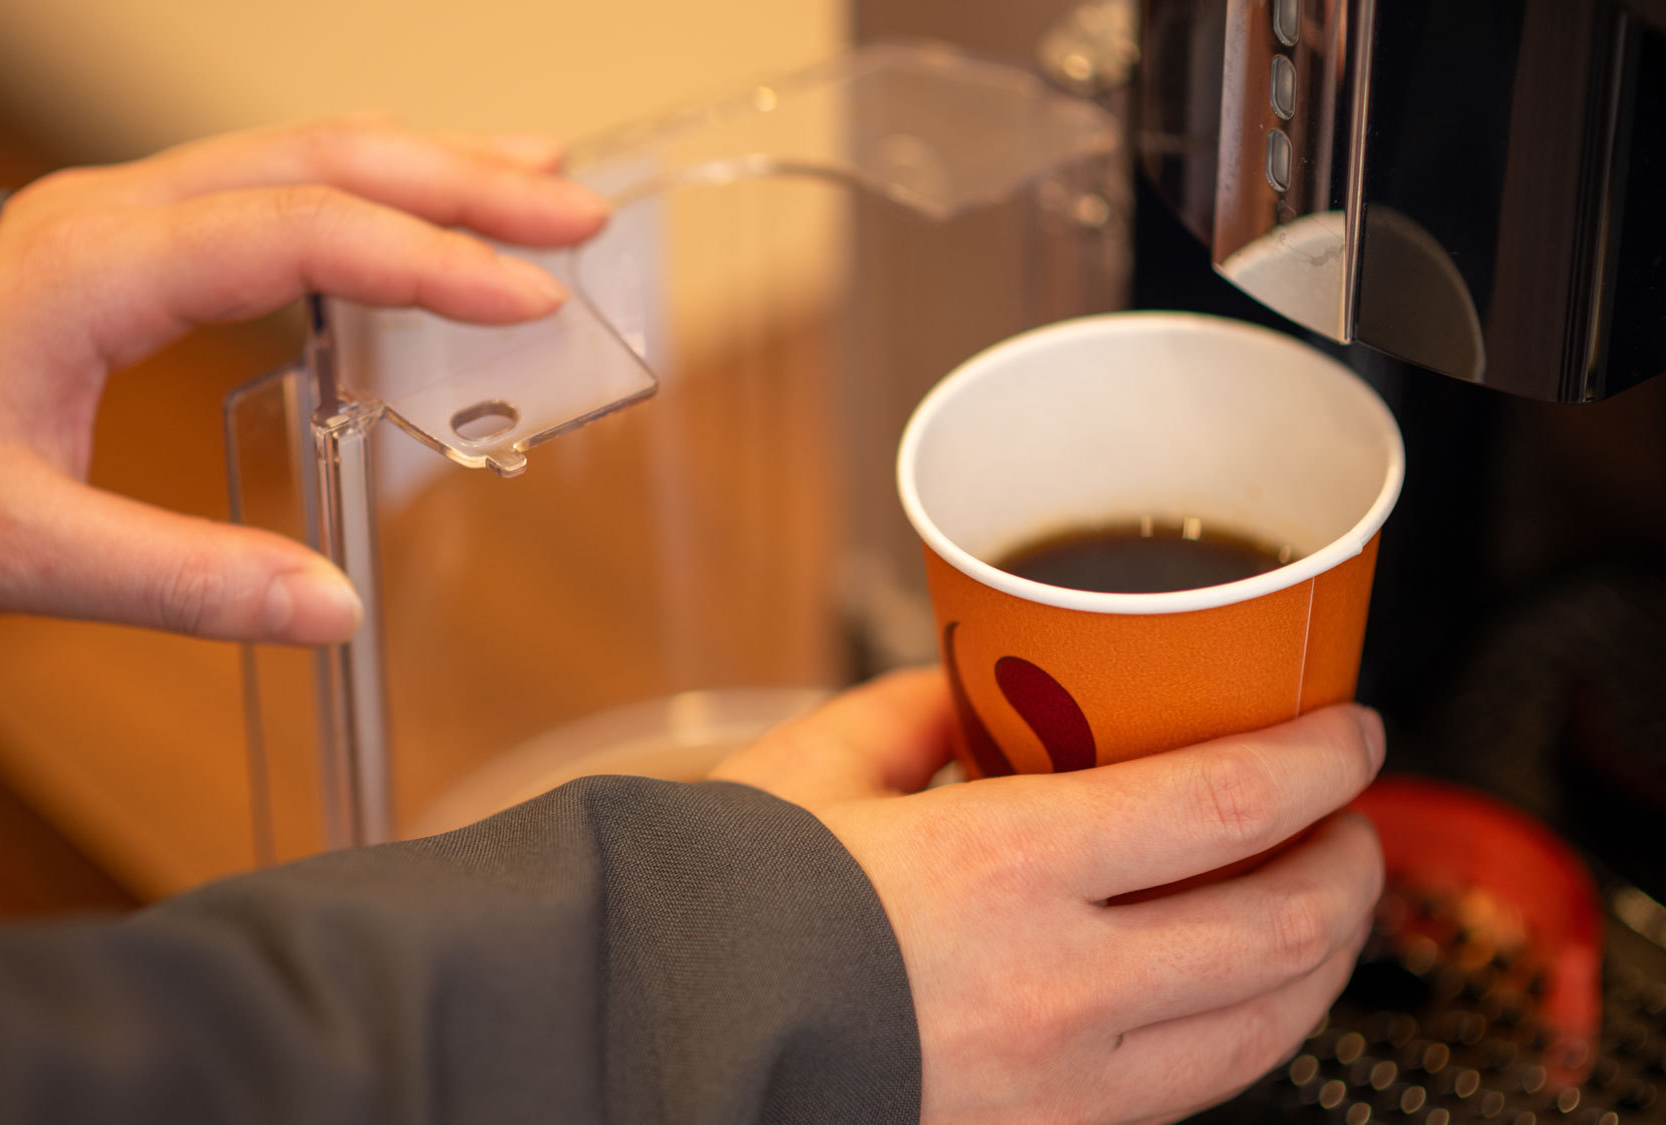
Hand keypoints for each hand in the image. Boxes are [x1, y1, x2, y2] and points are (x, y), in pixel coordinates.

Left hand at [0, 119, 607, 641]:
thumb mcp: (23, 547)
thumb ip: (182, 581)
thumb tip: (333, 611)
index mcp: (94, 268)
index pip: (302, 232)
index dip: (428, 260)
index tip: (532, 297)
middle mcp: (113, 210)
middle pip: (319, 157)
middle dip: (458, 179)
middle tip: (575, 212)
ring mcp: (116, 209)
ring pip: (296, 150)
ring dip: (419, 162)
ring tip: (530, 180)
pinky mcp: (120, 233)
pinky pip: (265, 180)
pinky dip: (360, 186)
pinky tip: (411, 215)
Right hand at [712, 670, 1385, 1123]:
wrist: (660, 1041)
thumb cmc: (720, 907)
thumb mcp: (820, 768)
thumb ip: (920, 714)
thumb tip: (978, 692)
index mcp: (1008, 867)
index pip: (1230, 806)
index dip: (1322, 762)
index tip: (1348, 730)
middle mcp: (1060, 988)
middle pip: (1285, 927)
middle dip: (1349, 862)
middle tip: (1345, 817)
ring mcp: (1063, 1087)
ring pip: (1264, 1030)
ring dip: (1318, 958)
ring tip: (1311, 905)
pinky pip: (1191, 1093)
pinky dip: (1242, 1030)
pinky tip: (1224, 991)